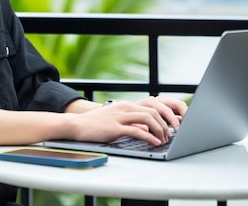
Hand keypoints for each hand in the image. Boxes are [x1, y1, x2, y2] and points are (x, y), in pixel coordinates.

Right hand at [68, 97, 186, 145]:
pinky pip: (137, 131)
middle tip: (170, 135)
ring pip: (148, 119)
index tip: (168, 128)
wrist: (77, 125)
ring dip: (159, 130)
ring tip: (164, 140)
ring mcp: (120, 117)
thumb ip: (131, 123)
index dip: (163, 118)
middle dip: (165, 124)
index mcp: (126, 105)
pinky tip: (154, 142)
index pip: (151, 108)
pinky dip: (149, 137)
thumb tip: (145, 130)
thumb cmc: (95, 124)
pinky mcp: (115, 127)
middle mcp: (125, 108)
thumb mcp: (116, 120)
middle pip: (153, 112)